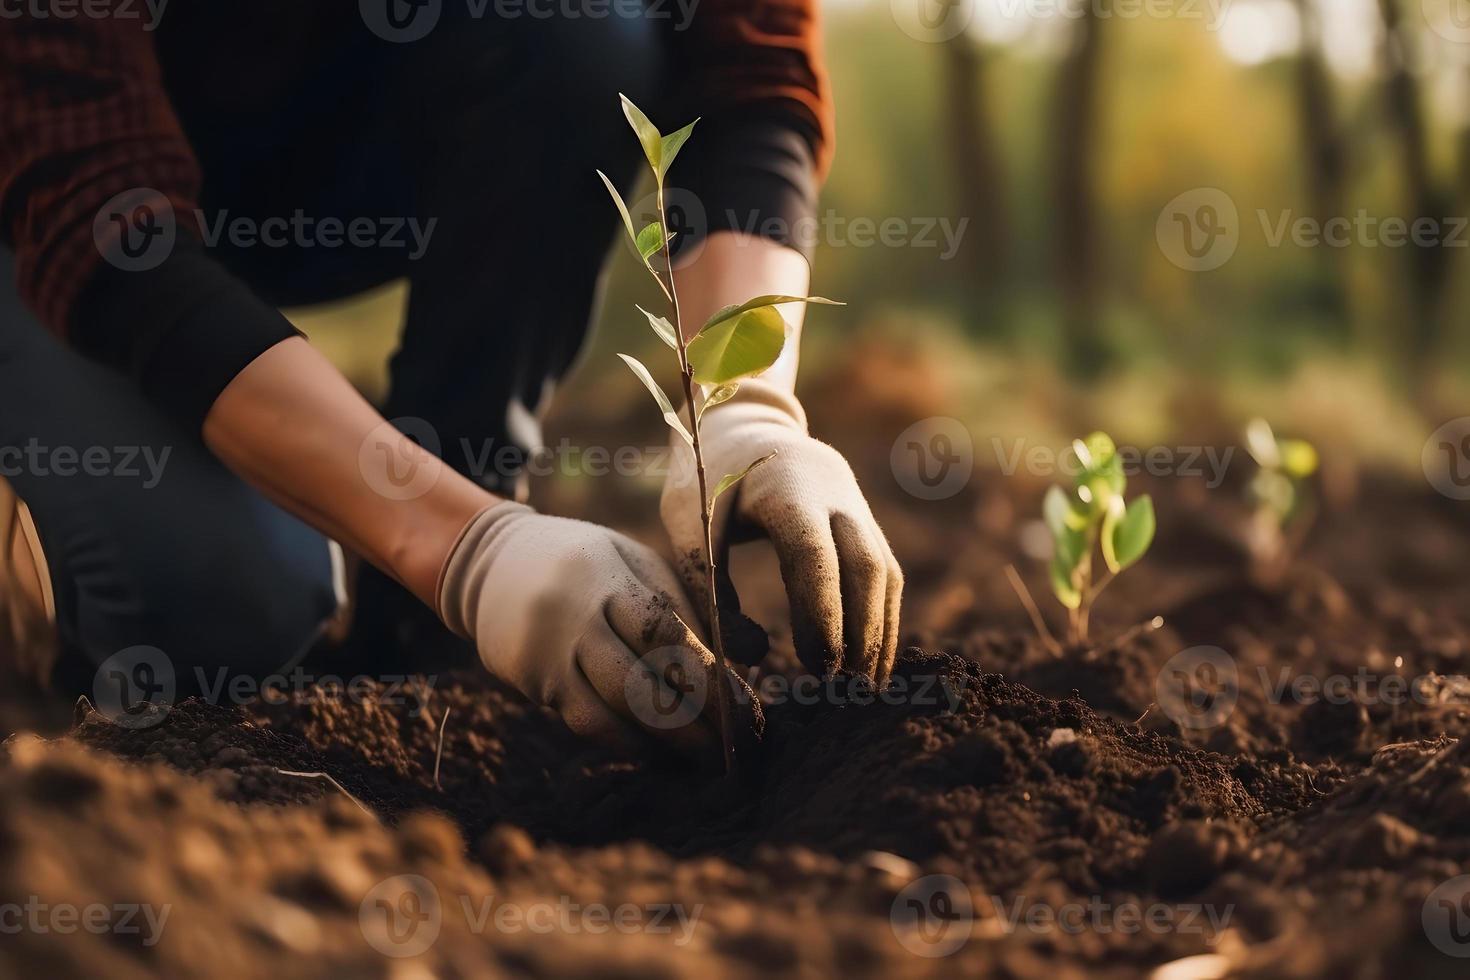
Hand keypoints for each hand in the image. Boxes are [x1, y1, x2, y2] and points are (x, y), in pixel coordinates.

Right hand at [437, 501, 744, 760]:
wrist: (495, 561)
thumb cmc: (589, 563)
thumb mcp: (638, 563)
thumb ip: (691, 604)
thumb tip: (754, 654)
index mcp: (612, 577)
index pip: (668, 634)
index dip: (710, 678)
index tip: (747, 711)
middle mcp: (578, 615)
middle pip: (641, 680)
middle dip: (694, 722)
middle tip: (734, 748)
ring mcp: (550, 650)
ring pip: (612, 710)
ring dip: (663, 742)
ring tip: (703, 758)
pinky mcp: (532, 679)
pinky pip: (584, 722)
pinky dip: (626, 742)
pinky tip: (656, 751)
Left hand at [661, 380, 903, 681]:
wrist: (744, 424)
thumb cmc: (707, 476)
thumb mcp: (687, 519)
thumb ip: (706, 581)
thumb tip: (747, 654)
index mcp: (786, 486)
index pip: (814, 554)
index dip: (822, 612)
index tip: (818, 664)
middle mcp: (835, 493)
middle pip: (865, 567)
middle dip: (860, 632)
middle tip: (844, 691)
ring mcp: (857, 506)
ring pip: (884, 573)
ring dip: (879, 633)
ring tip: (863, 690)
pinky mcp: (864, 523)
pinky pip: (885, 574)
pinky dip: (882, 619)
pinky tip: (870, 662)